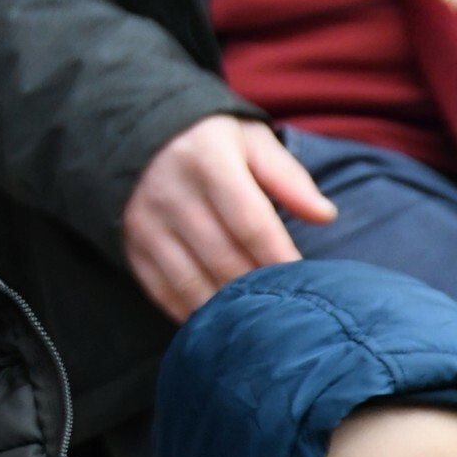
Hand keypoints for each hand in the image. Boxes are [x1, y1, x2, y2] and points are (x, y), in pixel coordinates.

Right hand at [122, 115, 336, 321]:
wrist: (132, 135)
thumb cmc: (208, 143)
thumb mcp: (250, 141)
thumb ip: (288, 177)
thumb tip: (325, 215)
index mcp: (207, 161)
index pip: (250, 222)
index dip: (280, 257)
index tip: (306, 283)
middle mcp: (170, 194)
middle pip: (223, 258)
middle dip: (259, 289)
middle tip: (289, 310)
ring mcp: (145, 223)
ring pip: (191, 281)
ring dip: (227, 308)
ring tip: (257, 321)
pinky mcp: (130, 245)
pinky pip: (161, 290)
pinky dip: (190, 311)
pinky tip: (218, 320)